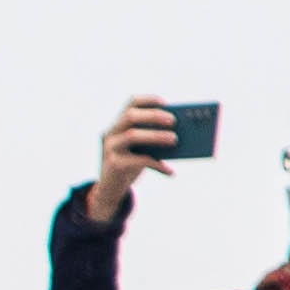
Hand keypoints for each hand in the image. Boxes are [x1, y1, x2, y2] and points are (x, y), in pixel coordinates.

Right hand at [87, 97, 177, 217]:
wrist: (111, 188)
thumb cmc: (132, 163)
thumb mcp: (142, 148)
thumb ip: (155, 139)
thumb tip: (179, 134)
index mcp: (120, 124)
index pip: (131, 103)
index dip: (149, 100)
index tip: (166, 103)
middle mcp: (111, 132)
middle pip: (130, 116)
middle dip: (153, 116)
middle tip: (174, 121)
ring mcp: (110, 147)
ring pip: (132, 135)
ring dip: (156, 136)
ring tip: (175, 140)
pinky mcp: (113, 164)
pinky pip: (139, 160)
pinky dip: (158, 165)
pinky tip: (170, 171)